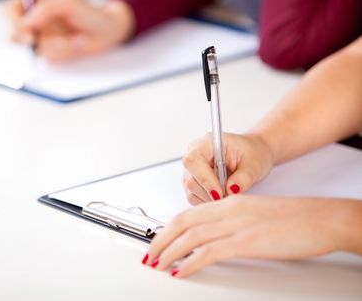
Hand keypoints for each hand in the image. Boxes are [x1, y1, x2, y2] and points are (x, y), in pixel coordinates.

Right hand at [4, 0, 134, 61]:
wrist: (107, 31)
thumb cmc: (89, 12)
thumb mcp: (68, 3)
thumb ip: (45, 10)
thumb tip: (23, 24)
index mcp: (34, 3)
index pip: (10, 11)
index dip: (13, 23)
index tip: (29, 35)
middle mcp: (34, 22)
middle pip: (16, 35)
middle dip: (35, 42)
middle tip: (54, 43)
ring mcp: (42, 39)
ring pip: (36, 50)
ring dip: (58, 47)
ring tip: (77, 39)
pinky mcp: (52, 54)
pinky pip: (49, 59)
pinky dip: (65, 54)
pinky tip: (77, 45)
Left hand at [142, 195, 360, 276]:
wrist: (322, 218)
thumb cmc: (295, 218)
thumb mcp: (256, 215)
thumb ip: (234, 221)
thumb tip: (216, 238)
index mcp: (230, 201)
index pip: (189, 213)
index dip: (169, 227)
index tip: (159, 240)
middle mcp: (229, 209)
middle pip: (183, 222)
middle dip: (161, 239)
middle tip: (149, 254)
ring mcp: (237, 225)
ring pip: (191, 236)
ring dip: (170, 251)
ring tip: (158, 264)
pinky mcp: (247, 241)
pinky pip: (210, 251)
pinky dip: (190, 262)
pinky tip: (181, 271)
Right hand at [182, 133, 273, 204]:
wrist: (253, 155)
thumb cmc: (253, 153)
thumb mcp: (254, 165)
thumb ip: (243, 178)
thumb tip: (231, 190)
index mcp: (207, 143)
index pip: (193, 160)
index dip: (204, 179)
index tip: (219, 193)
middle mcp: (195, 154)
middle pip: (190, 179)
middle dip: (209, 193)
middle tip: (229, 196)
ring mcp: (192, 169)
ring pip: (191, 191)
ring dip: (208, 198)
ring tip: (227, 194)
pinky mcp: (194, 181)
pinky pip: (194, 197)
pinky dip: (207, 201)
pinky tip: (221, 196)